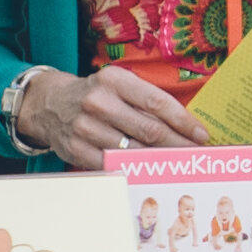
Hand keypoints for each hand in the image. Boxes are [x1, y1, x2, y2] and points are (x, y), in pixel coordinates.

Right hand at [18, 62, 208, 168]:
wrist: (51, 104)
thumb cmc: (97, 94)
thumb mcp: (120, 85)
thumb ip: (147, 101)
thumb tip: (186, 126)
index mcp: (114, 80)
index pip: (157, 103)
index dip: (183, 122)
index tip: (200, 135)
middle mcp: (98, 102)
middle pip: (149, 130)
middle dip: (178, 145)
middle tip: (194, 154)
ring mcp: (85, 127)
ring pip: (133, 151)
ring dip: (160, 160)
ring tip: (178, 163)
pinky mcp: (77, 149)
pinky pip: (114, 165)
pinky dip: (134, 169)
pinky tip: (150, 171)